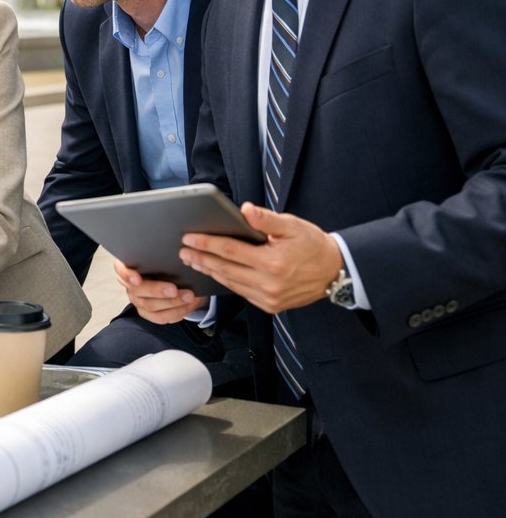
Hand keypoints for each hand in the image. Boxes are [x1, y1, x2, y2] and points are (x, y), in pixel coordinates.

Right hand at [113, 260, 207, 323]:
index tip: (137, 279)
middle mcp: (130, 285)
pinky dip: (177, 312)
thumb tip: (178, 255)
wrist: (170, 275)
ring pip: (150, 306)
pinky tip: (189, 306)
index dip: (127, 276)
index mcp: (127, 266)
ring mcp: (137, 300)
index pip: (121, 271)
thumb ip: (160, 255)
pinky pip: (160, 317)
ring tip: (189, 297)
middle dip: (157, 291)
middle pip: (138, 291)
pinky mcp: (148, 313)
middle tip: (174, 289)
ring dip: (172, 303)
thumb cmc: (162, 261)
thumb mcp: (159, 255)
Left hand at [179, 203, 343, 313]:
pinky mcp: (271, 306)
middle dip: (201, 259)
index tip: (188, 238)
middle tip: (183, 251)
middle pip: (225, 269)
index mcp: (272, 262)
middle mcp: (268, 284)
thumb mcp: (292, 226)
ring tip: (194, 262)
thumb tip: (245, 210)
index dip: (206, 244)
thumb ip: (265, 219)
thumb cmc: (312, 245)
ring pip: (230, 283)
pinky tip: (216, 274)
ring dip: (210, 272)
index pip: (229, 251)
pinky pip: (241, 293)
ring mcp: (269, 298)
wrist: (335, 271)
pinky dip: (226, 283)